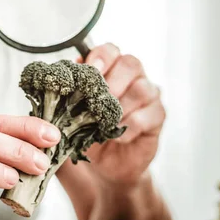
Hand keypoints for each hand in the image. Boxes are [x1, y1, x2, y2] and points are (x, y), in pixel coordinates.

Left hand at [76, 43, 165, 187]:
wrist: (101, 168)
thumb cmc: (85, 134)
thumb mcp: (70, 114)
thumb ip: (68, 93)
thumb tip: (62, 77)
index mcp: (109, 70)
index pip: (111, 51)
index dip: (102, 57)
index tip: (90, 70)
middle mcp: (131, 78)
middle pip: (131, 64)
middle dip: (112, 82)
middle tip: (97, 101)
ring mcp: (147, 97)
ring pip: (142, 88)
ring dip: (121, 106)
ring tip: (105, 123)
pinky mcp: (157, 118)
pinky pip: (150, 114)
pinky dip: (131, 125)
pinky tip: (117, 136)